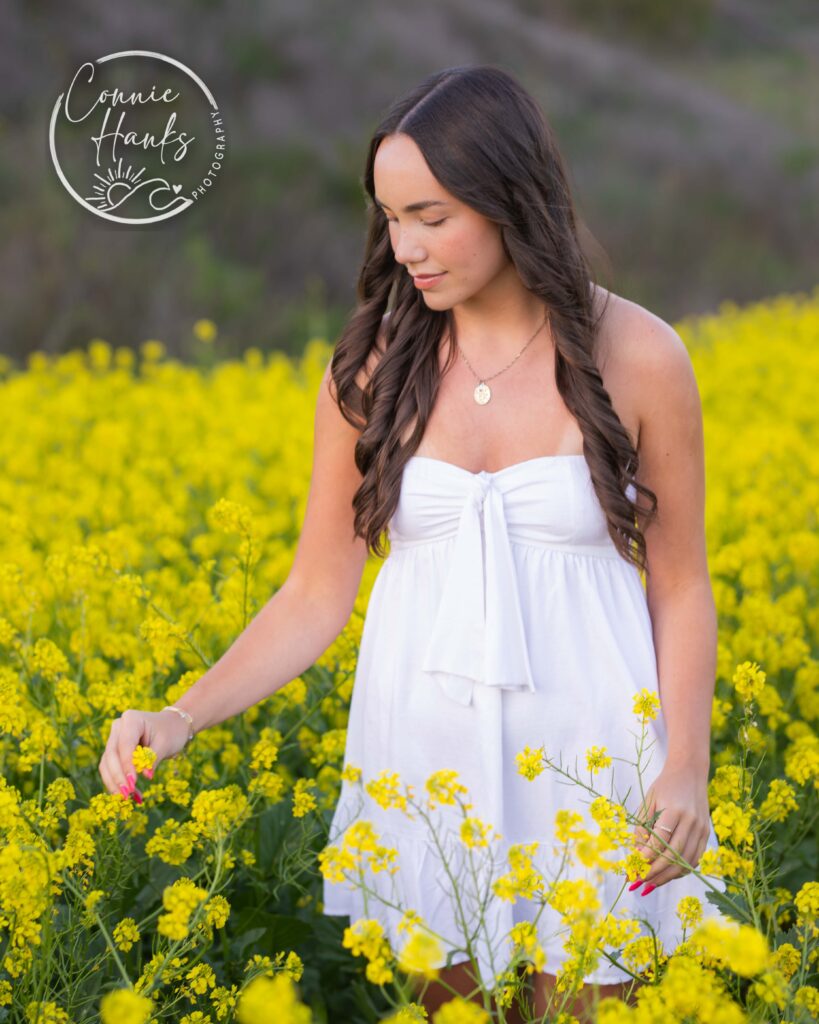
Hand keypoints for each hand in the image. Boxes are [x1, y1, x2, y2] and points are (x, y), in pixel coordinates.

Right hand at [98, 708, 190, 799]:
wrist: (172, 726)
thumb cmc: (171, 732)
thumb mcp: (165, 744)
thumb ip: (153, 758)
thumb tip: (145, 776)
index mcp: (131, 719)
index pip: (125, 745)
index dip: (127, 765)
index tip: (133, 783)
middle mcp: (118, 727)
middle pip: (111, 755)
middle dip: (118, 776)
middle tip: (127, 794)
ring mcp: (114, 738)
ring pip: (107, 764)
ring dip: (115, 782)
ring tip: (127, 798)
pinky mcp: (114, 751)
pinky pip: (111, 768)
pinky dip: (118, 782)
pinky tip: (130, 794)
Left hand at [631, 760, 710, 889]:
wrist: (690, 771)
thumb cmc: (664, 785)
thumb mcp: (648, 801)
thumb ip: (642, 827)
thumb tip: (636, 854)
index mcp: (674, 810)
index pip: (660, 841)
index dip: (646, 858)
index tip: (633, 869)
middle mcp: (691, 821)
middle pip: (674, 855)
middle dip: (655, 873)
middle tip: (639, 883)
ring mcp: (701, 828)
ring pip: (685, 861)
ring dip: (667, 876)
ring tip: (650, 884)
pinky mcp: (706, 833)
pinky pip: (694, 858)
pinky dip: (681, 870)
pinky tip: (667, 874)